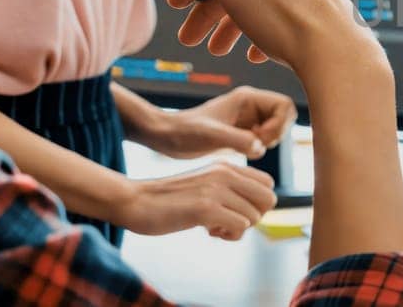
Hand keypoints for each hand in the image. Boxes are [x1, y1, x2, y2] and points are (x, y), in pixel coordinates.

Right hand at [111, 162, 276, 239]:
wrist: (134, 201)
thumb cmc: (169, 200)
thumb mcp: (204, 186)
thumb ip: (227, 191)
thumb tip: (254, 213)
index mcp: (226, 166)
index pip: (267, 184)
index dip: (256, 204)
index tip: (235, 211)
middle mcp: (225, 173)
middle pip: (268, 200)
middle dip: (254, 217)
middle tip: (229, 222)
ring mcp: (216, 190)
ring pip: (254, 217)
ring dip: (237, 229)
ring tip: (212, 227)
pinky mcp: (206, 208)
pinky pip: (240, 227)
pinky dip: (228, 236)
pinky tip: (207, 231)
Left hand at [136, 86, 296, 159]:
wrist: (164, 136)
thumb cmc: (183, 132)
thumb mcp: (210, 136)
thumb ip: (238, 140)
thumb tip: (260, 147)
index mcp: (247, 98)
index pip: (285, 105)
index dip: (279, 125)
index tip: (259, 138)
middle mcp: (251, 106)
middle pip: (285, 117)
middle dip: (277, 134)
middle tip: (255, 145)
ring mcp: (247, 119)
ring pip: (277, 129)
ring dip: (269, 143)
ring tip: (247, 149)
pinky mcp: (242, 133)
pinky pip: (265, 139)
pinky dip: (260, 149)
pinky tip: (242, 154)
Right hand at [165, 0, 395, 123]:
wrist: (338, 54)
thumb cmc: (282, 18)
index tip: (174, 7)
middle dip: (210, 13)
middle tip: (189, 40)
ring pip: (261, 2)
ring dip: (233, 26)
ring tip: (218, 52)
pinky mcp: (324, 8)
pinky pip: (284, 17)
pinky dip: (264, 33)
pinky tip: (254, 55)